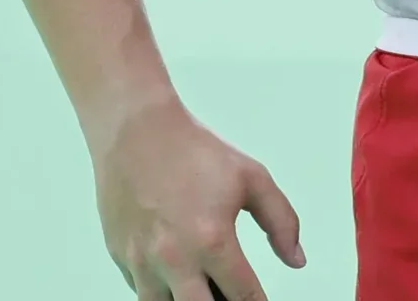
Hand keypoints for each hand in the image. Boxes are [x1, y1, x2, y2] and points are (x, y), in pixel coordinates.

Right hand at [92, 98, 303, 300]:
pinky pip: (143, 294)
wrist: (137, 133)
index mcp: (212, 241)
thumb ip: (282, 222)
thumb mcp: (253, 179)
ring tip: (208, 290)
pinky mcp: (120, 260)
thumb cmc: (198, 152)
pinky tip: (181, 282)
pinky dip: (163, 294)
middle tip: (236, 299)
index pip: (243, 296)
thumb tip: (297, 261)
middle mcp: (173, 260)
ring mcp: (141, 264)